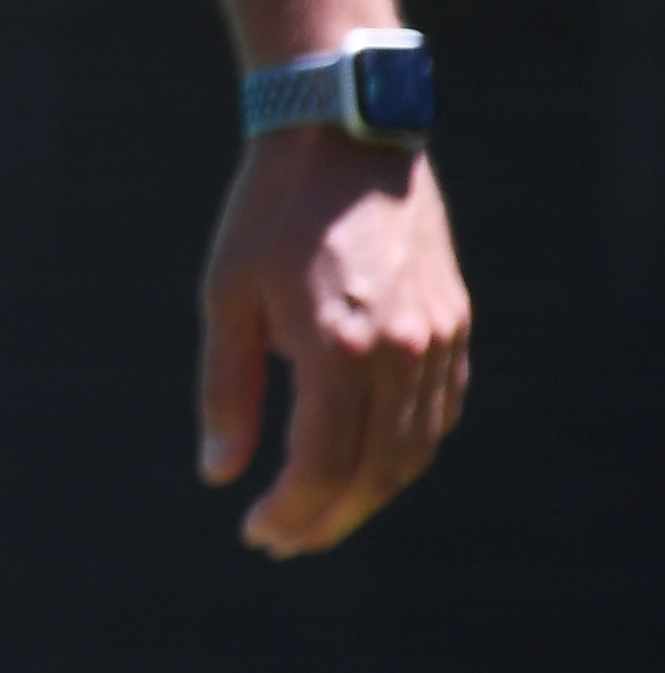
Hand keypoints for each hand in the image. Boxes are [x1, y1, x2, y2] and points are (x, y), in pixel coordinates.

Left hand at [195, 127, 467, 554]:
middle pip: (376, 472)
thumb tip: (219, 474)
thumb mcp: (226, 296)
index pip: (324, 465)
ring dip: (370, 491)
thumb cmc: (268, 212)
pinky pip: (440, 410)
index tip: (257, 533)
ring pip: (415, 449)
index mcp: (337, 347)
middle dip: (330, 517)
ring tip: (320, 508)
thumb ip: (227, 390)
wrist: (343, 135)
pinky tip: (367, 458)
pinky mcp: (455, 322)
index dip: (293, 512)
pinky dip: (406, 447)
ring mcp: (437, 338)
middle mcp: (400, 351)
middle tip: (284, 538)